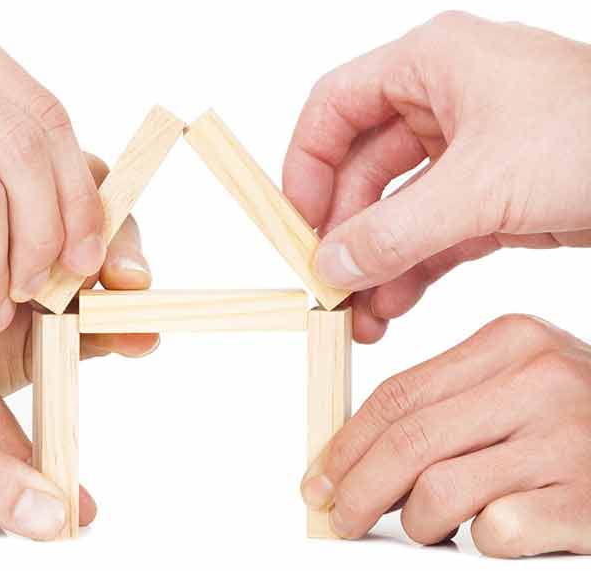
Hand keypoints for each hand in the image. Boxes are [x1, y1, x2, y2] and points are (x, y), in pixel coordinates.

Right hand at [283, 11, 590, 342]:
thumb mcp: (481, 188)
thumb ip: (395, 231)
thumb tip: (330, 267)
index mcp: (432, 65)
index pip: (335, 106)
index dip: (306, 165)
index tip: (297, 224)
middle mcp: (444, 101)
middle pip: (363, 169)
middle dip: (347, 234)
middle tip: (331, 288)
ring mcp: (469, 150)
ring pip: (398, 208)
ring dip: (377, 262)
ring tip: (364, 315)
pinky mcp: (493, 194)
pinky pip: (434, 232)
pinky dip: (414, 268)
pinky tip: (397, 304)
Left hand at [301, 314, 590, 556]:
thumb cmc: (583, 421)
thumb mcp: (520, 384)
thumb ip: (451, 403)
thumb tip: (362, 451)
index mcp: (511, 342)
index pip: (398, 394)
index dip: (347, 442)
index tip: (322, 476)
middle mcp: (539, 382)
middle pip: (408, 441)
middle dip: (357, 489)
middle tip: (339, 516)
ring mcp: (566, 441)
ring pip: (439, 492)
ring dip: (416, 523)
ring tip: (426, 529)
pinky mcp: (586, 501)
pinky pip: (496, 533)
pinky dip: (478, 544)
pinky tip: (490, 536)